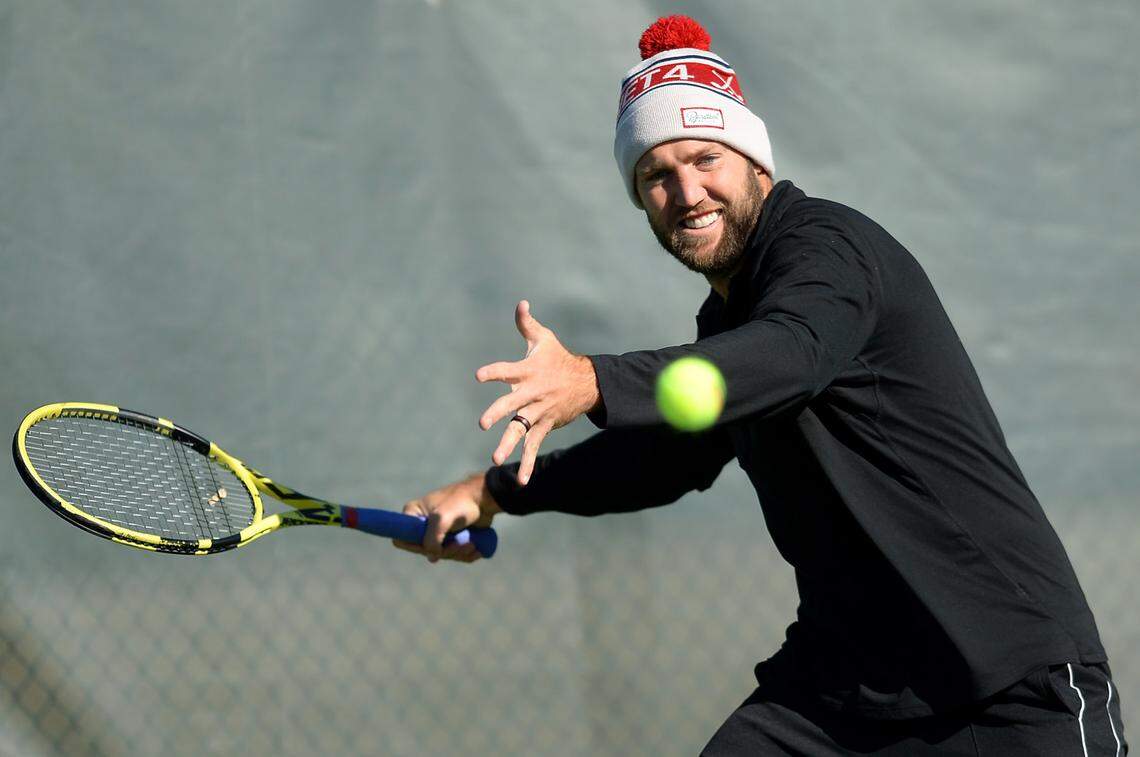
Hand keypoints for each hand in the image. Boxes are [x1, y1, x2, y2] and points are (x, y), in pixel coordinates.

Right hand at [395, 473, 500, 562]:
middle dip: (444, 551)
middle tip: (458, 543)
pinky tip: (474, 547)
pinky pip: (454, 554)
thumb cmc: (462, 502)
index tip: (434, 544)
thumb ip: (431, 539)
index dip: (415, 546)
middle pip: (425, 551)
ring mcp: (438, 532)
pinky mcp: (452, 537)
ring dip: (457, 553)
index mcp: (414, 514)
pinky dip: (465, 554)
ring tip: (470, 543)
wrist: (486, 498)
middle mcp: (423, 523)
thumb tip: (432, 556)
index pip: (401, 537)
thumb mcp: (441, 519)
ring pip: (441, 554)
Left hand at [476, 300, 599, 484]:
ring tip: (496, 459)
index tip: (479, 376)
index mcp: (527, 372)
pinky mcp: (545, 426)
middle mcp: (532, 393)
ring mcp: (539, 412)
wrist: (588, 382)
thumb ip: (526, 323)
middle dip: (498, 413)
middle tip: (483, 424)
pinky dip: (529, 464)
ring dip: (510, 445)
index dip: (494, 373)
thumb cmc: (558, 358)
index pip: (506, 371)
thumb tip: (520, 303)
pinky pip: (535, 447)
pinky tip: (521, 481)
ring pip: (522, 430)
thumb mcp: (543, 339)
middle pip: (512, 405)